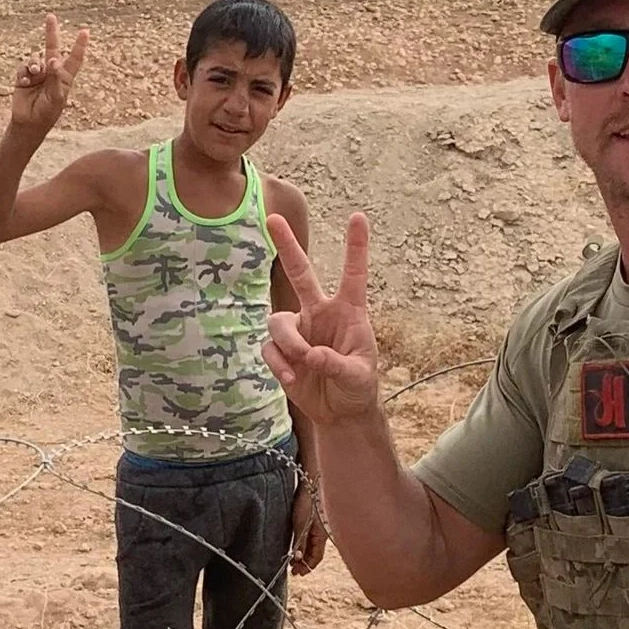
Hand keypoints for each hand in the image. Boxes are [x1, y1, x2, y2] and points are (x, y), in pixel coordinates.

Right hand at [8, 13, 89, 139]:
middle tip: (51, 16)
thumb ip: (56, 77)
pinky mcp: (24, 77)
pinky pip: (23, 68)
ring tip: (35, 72)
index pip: (74, 58)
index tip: (85, 31)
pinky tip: (24, 81)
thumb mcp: (56, 97)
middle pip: (52, 48)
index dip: (79, 45)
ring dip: (35, 63)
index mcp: (64, 77)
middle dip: (51, 33)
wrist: (29, 123)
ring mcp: (37, 74)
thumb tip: (53, 60)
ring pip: (35, 58)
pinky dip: (24, 72)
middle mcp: (51, 72)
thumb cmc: (47, 113)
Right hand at [261, 211, 379, 427]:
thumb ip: (338, 364)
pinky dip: (278, 363)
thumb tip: (312, 355)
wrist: (340, 412)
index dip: (356, 246)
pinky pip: (270, 349)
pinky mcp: (282, 352)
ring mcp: (299, 331)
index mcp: (348, 312)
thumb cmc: (358, 388)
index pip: (352, 274)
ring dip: (287, 343)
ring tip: (300, 363)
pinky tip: (291, 378)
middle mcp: (320, 314)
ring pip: (278, 322)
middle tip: (272, 218)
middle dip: (287, 246)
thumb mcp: (359, 377)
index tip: (358, 216)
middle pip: (300, 273)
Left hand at [290, 476, 329, 574]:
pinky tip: (297, 545)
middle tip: (293, 569)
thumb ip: (300, 543)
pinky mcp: (315, 520)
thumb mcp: (301, 526)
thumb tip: (297, 559)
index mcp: (322, 536)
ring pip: (313, 546)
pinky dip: (304, 545)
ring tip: (292, 560)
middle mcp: (323, 534)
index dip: (307, 567)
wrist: (311, 484)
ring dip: (303, 554)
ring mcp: (320, 527)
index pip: (316, 557)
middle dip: (304, 563)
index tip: (297, 573)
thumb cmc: (308, 503)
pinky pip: (311, 538)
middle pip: (315, 553)